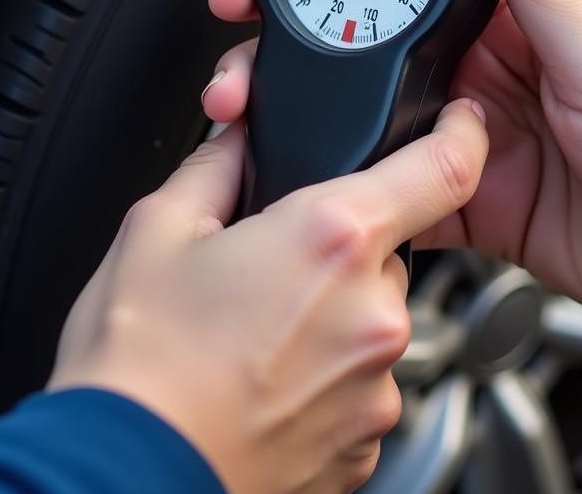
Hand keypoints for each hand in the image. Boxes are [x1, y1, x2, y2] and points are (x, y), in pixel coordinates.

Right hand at [49, 101, 487, 493]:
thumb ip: (216, 165)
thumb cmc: (139, 366)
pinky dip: (326, 371)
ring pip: (371, 315)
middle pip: (384, 248)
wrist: (121, 475)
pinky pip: (362, 379)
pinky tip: (264, 378)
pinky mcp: (366, 442)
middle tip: (268, 266)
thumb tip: (238, 142)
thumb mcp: (158, 228)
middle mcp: (374, 311)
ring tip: (253, 334)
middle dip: (337, 247)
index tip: (459, 123)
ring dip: (330, 312)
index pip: (443, 168)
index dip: (460, 133)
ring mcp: (376, 384)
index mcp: (333, 238)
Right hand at [205, 0, 581, 338]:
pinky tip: (326, 185)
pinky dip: (367, 194)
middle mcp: (497, 74)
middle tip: (246, 46)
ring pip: (383, 120)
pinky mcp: (480, 202)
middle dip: (308, 45)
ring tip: (264, 115)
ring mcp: (483, 139)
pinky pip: (408, 193)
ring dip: (327, 117)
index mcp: (529, 23)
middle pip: (382, 49)